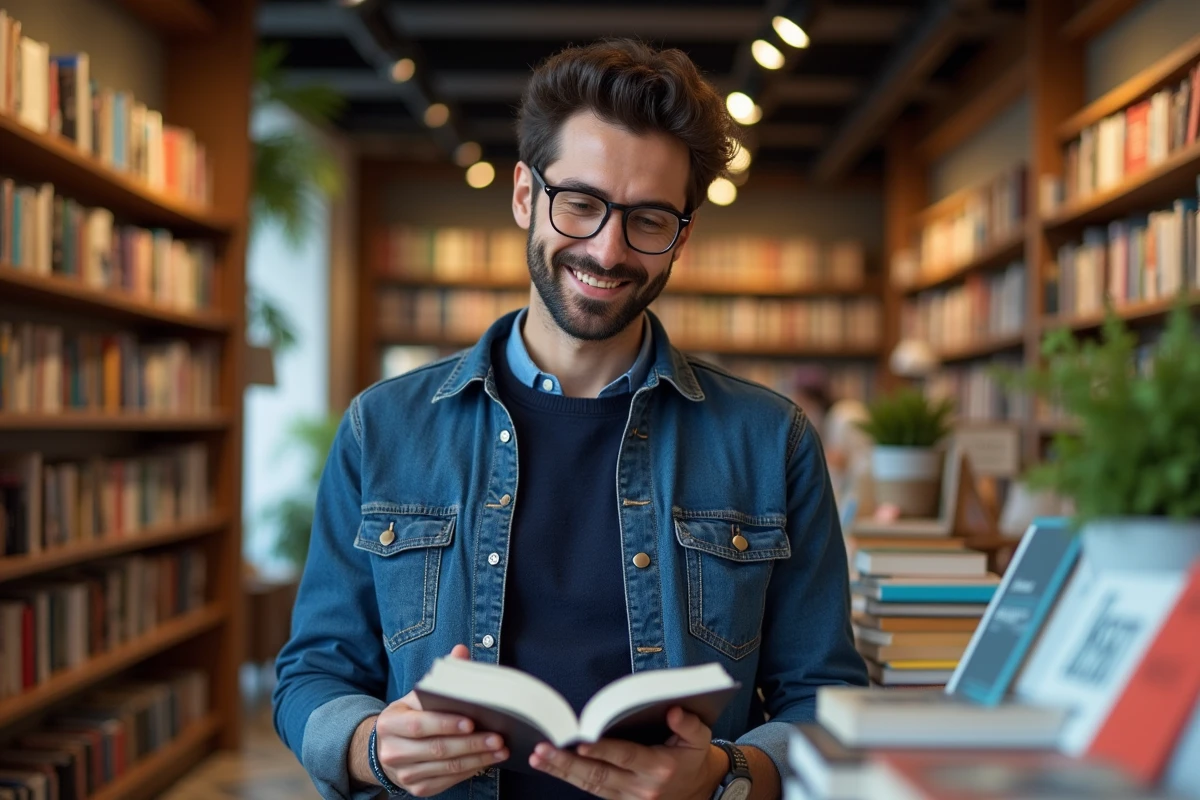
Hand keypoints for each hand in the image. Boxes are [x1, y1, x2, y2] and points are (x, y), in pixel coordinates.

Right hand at [373, 644, 508, 796]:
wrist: (387, 748)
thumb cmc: (409, 716)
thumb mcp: (417, 696)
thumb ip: (440, 677)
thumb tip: (461, 651)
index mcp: (390, 723)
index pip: (419, 724)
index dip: (446, 724)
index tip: (472, 721)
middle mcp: (392, 752)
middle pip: (437, 749)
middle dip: (471, 744)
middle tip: (498, 738)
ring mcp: (404, 774)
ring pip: (446, 768)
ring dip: (477, 759)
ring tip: (501, 750)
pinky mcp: (417, 788)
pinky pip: (448, 781)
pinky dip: (470, 771)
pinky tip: (488, 761)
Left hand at [529, 706, 727, 798]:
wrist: (699, 791)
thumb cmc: (693, 758)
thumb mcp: (701, 739)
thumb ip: (689, 724)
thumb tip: (674, 710)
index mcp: (659, 767)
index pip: (625, 757)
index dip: (602, 749)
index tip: (581, 741)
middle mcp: (641, 787)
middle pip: (598, 775)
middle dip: (567, 763)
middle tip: (542, 750)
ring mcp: (629, 798)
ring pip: (590, 786)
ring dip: (562, 772)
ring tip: (538, 757)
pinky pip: (592, 790)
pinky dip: (571, 778)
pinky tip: (552, 766)